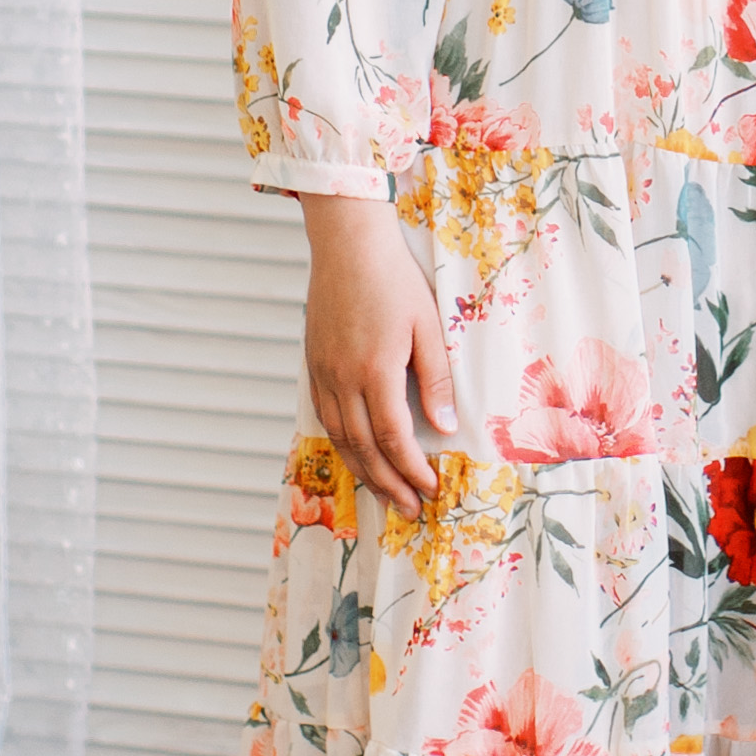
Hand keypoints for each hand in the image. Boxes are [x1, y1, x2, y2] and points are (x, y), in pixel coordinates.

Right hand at [300, 195, 456, 511]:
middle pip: (364, 448)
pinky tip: (358, 456)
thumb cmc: (394, 280)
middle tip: (410, 510)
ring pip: (340, 438)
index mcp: (375, 370)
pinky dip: (342, 444)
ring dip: (364, 472)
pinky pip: (325, 417)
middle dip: (388, 484)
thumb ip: (435, 380)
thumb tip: (441, 429)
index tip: (432, 488)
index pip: (394, 437)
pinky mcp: (314, 365)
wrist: (348, 245)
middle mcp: (343, 379)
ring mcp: (323, 373)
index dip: (412, 469)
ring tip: (386, 494)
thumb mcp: (428, 326)